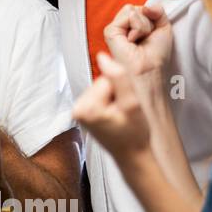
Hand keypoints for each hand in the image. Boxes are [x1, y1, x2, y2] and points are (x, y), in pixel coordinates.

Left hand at [72, 52, 151, 166]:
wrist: (133, 155)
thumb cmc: (135, 134)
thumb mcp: (132, 103)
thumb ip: (118, 78)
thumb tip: (103, 56)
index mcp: (85, 107)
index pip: (107, 79)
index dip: (122, 90)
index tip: (126, 106)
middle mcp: (77, 109)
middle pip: (102, 83)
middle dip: (116, 94)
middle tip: (124, 112)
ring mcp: (78, 112)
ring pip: (101, 89)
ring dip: (114, 99)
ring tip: (120, 116)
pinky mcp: (83, 113)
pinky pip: (99, 97)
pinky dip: (109, 104)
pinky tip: (115, 117)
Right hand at [103, 3, 172, 78]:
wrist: (151, 69)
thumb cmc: (156, 55)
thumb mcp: (163, 27)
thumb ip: (158, 11)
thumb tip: (146, 6)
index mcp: (131, 26)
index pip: (140, 8)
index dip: (151, 18)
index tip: (152, 34)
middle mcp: (121, 27)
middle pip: (136, 7)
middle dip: (147, 21)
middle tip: (146, 38)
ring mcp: (114, 29)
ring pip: (132, 10)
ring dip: (143, 25)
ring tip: (140, 40)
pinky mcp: (110, 31)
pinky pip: (129, 16)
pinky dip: (138, 28)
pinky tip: (133, 40)